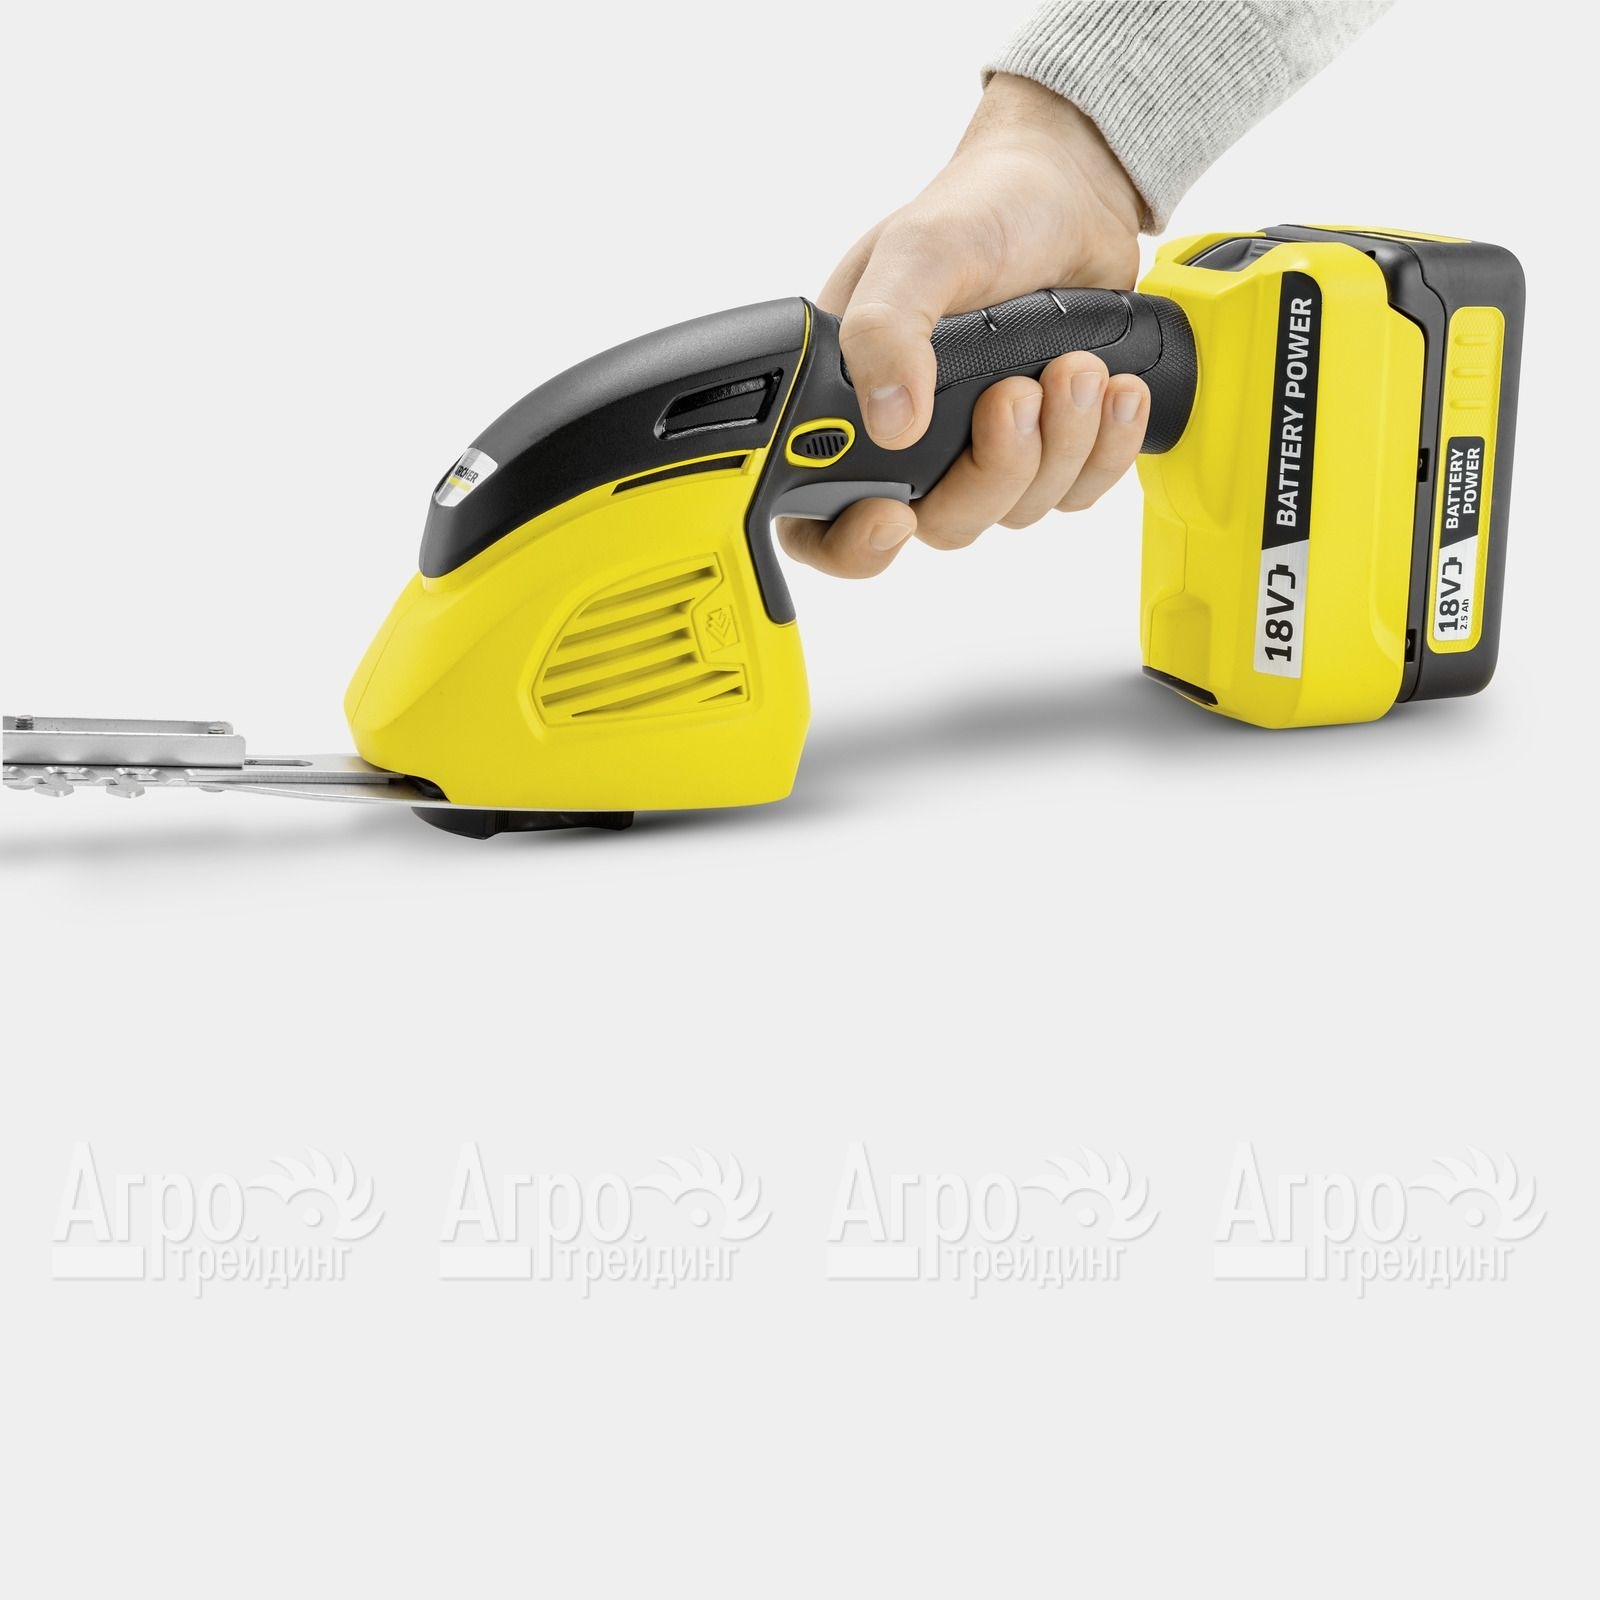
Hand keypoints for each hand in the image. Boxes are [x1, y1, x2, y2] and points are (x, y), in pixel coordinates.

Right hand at [778, 74, 1148, 578]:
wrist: (1074, 189)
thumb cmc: (982, 208)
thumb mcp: (918, 252)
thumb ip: (886, 329)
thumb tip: (889, 420)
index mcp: (855, 403)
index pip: (822, 521)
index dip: (850, 545)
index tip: (892, 516)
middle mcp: (915, 440)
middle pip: (943, 525)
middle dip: (994, 468)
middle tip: (1018, 392)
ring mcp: (986, 448)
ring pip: (1018, 510)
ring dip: (1060, 444)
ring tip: (1076, 365)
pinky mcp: (1053, 445)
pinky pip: (1079, 492)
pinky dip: (1105, 448)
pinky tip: (1114, 389)